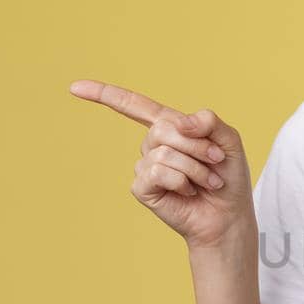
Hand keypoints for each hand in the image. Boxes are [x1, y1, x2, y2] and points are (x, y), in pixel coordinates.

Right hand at [68, 79, 252, 249]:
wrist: (228, 215)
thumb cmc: (228, 177)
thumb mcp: (228, 140)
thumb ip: (209, 122)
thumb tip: (180, 122)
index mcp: (171, 127)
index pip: (134, 106)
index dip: (105, 95)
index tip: (74, 87)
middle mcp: (153, 144)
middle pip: (164, 128)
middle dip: (197, 145)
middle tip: (216, 161)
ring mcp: (145, 166)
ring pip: (164, 152)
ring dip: (195, 167)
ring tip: (207, 181)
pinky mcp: (142, 188)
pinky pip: (157, 172)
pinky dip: (181, 181)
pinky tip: (187, 192)